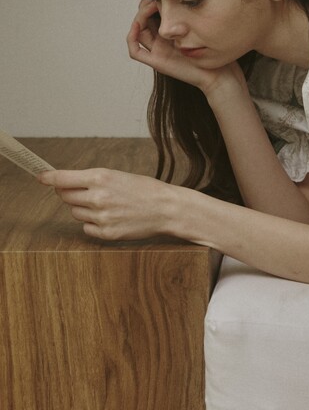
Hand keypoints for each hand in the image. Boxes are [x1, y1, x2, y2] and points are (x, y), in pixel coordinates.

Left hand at [38, 167, 175, 241]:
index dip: (48, 178)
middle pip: (65, 196)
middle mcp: (98, 197)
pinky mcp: (106, 233)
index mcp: (101, 177)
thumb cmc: (144, 189)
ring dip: (83, 209)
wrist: (167, 209)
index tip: (40, 177)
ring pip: (75, 212)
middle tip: (86, 192)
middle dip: (70, 193)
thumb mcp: (118, 175)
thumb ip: (91, 180)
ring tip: (106, 205)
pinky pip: (86, 228)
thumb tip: (62, 184)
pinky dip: (93, 223)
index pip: (62, 179)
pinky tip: (111, 218)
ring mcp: (101, 217)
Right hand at [126, 0, 243, 94]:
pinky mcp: (157, 62)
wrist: (218, 73)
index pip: (152, 13)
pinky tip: (138, 24)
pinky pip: (136, 51)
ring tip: (149, 6)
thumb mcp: (199, 24)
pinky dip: (132, 38)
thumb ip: (187, 11)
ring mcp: (158, 51)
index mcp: (170, 32)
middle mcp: (161, 41)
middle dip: (144, 6)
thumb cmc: (214, 50)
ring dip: (139, 17)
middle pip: (142, 21)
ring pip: (138, 32)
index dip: (150, 1)